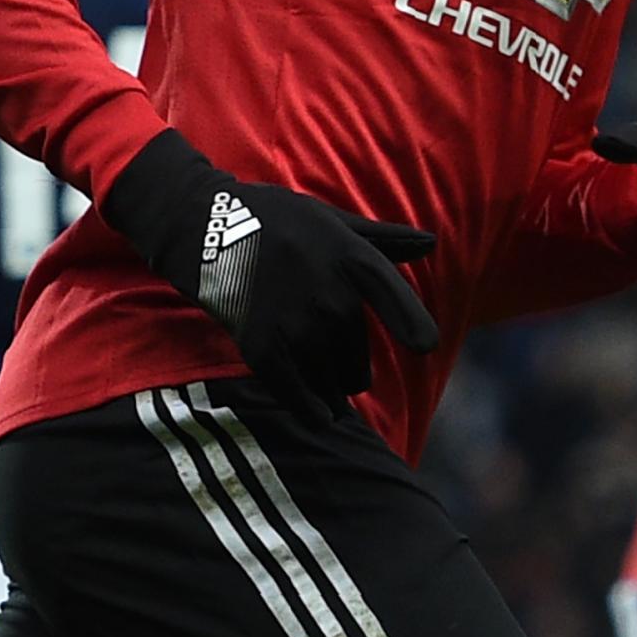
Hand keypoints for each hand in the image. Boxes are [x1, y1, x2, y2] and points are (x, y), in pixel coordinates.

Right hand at [105, 131, 438, 425]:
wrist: (204, 224)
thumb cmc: (276, 219)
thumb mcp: (332, 220)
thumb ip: (384, 239)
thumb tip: (431, 241)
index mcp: (353, 261)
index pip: (399, 303)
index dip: (415, 328)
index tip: (424, 346)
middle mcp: (331, 295)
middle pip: (358, 357)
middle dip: (352, 369)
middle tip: (345, 371)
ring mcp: (296, 322)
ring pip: (330, 379)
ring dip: (333, 392)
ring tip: (331, 394)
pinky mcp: (261, 345)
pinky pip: (295, 390)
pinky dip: (310, 408)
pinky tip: (320, 417)